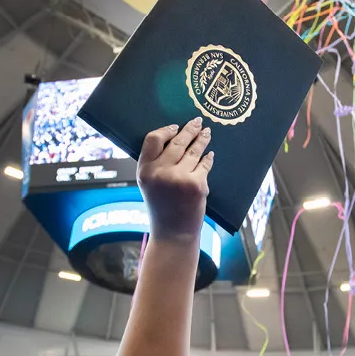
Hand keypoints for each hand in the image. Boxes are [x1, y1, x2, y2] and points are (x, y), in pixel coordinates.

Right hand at [137, 118, 212, 240]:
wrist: (173, 233)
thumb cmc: (161, 207)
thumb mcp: (148, 184)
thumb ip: (155, 164)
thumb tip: (172, 138)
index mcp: (144, 170)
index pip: (152, 139)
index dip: (165, 130)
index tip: (175, 127)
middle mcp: (160, 172)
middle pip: (177, 141)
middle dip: (190, 129)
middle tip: (197, 122)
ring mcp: (179, 178)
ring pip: (193, 151)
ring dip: (202, 139)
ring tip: (207, 133)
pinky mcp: (196, 184)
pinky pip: (204, 164)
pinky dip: (208, 158)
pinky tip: (210, 154)